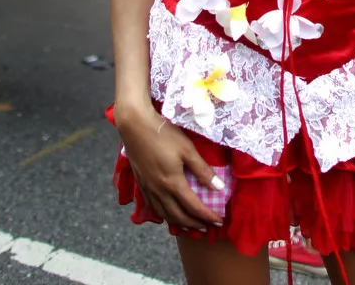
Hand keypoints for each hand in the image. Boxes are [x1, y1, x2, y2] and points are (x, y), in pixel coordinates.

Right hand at [116, 100, 223, 229]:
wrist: (135, 126)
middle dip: (194, 224)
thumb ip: (202, 170)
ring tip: (190, 226)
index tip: (219, 220)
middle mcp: (159, 191)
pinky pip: (154, 207)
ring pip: (164, 215)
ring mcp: (148, 189)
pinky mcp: (141, 184)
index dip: (208, 216)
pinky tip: (168, 213)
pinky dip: (164, 215)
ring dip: (179, 223)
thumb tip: (219, 188)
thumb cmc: (164, 134)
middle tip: (207, 227)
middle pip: (179, 216)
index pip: (194, 207)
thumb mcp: (187, 149)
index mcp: (173, 183)